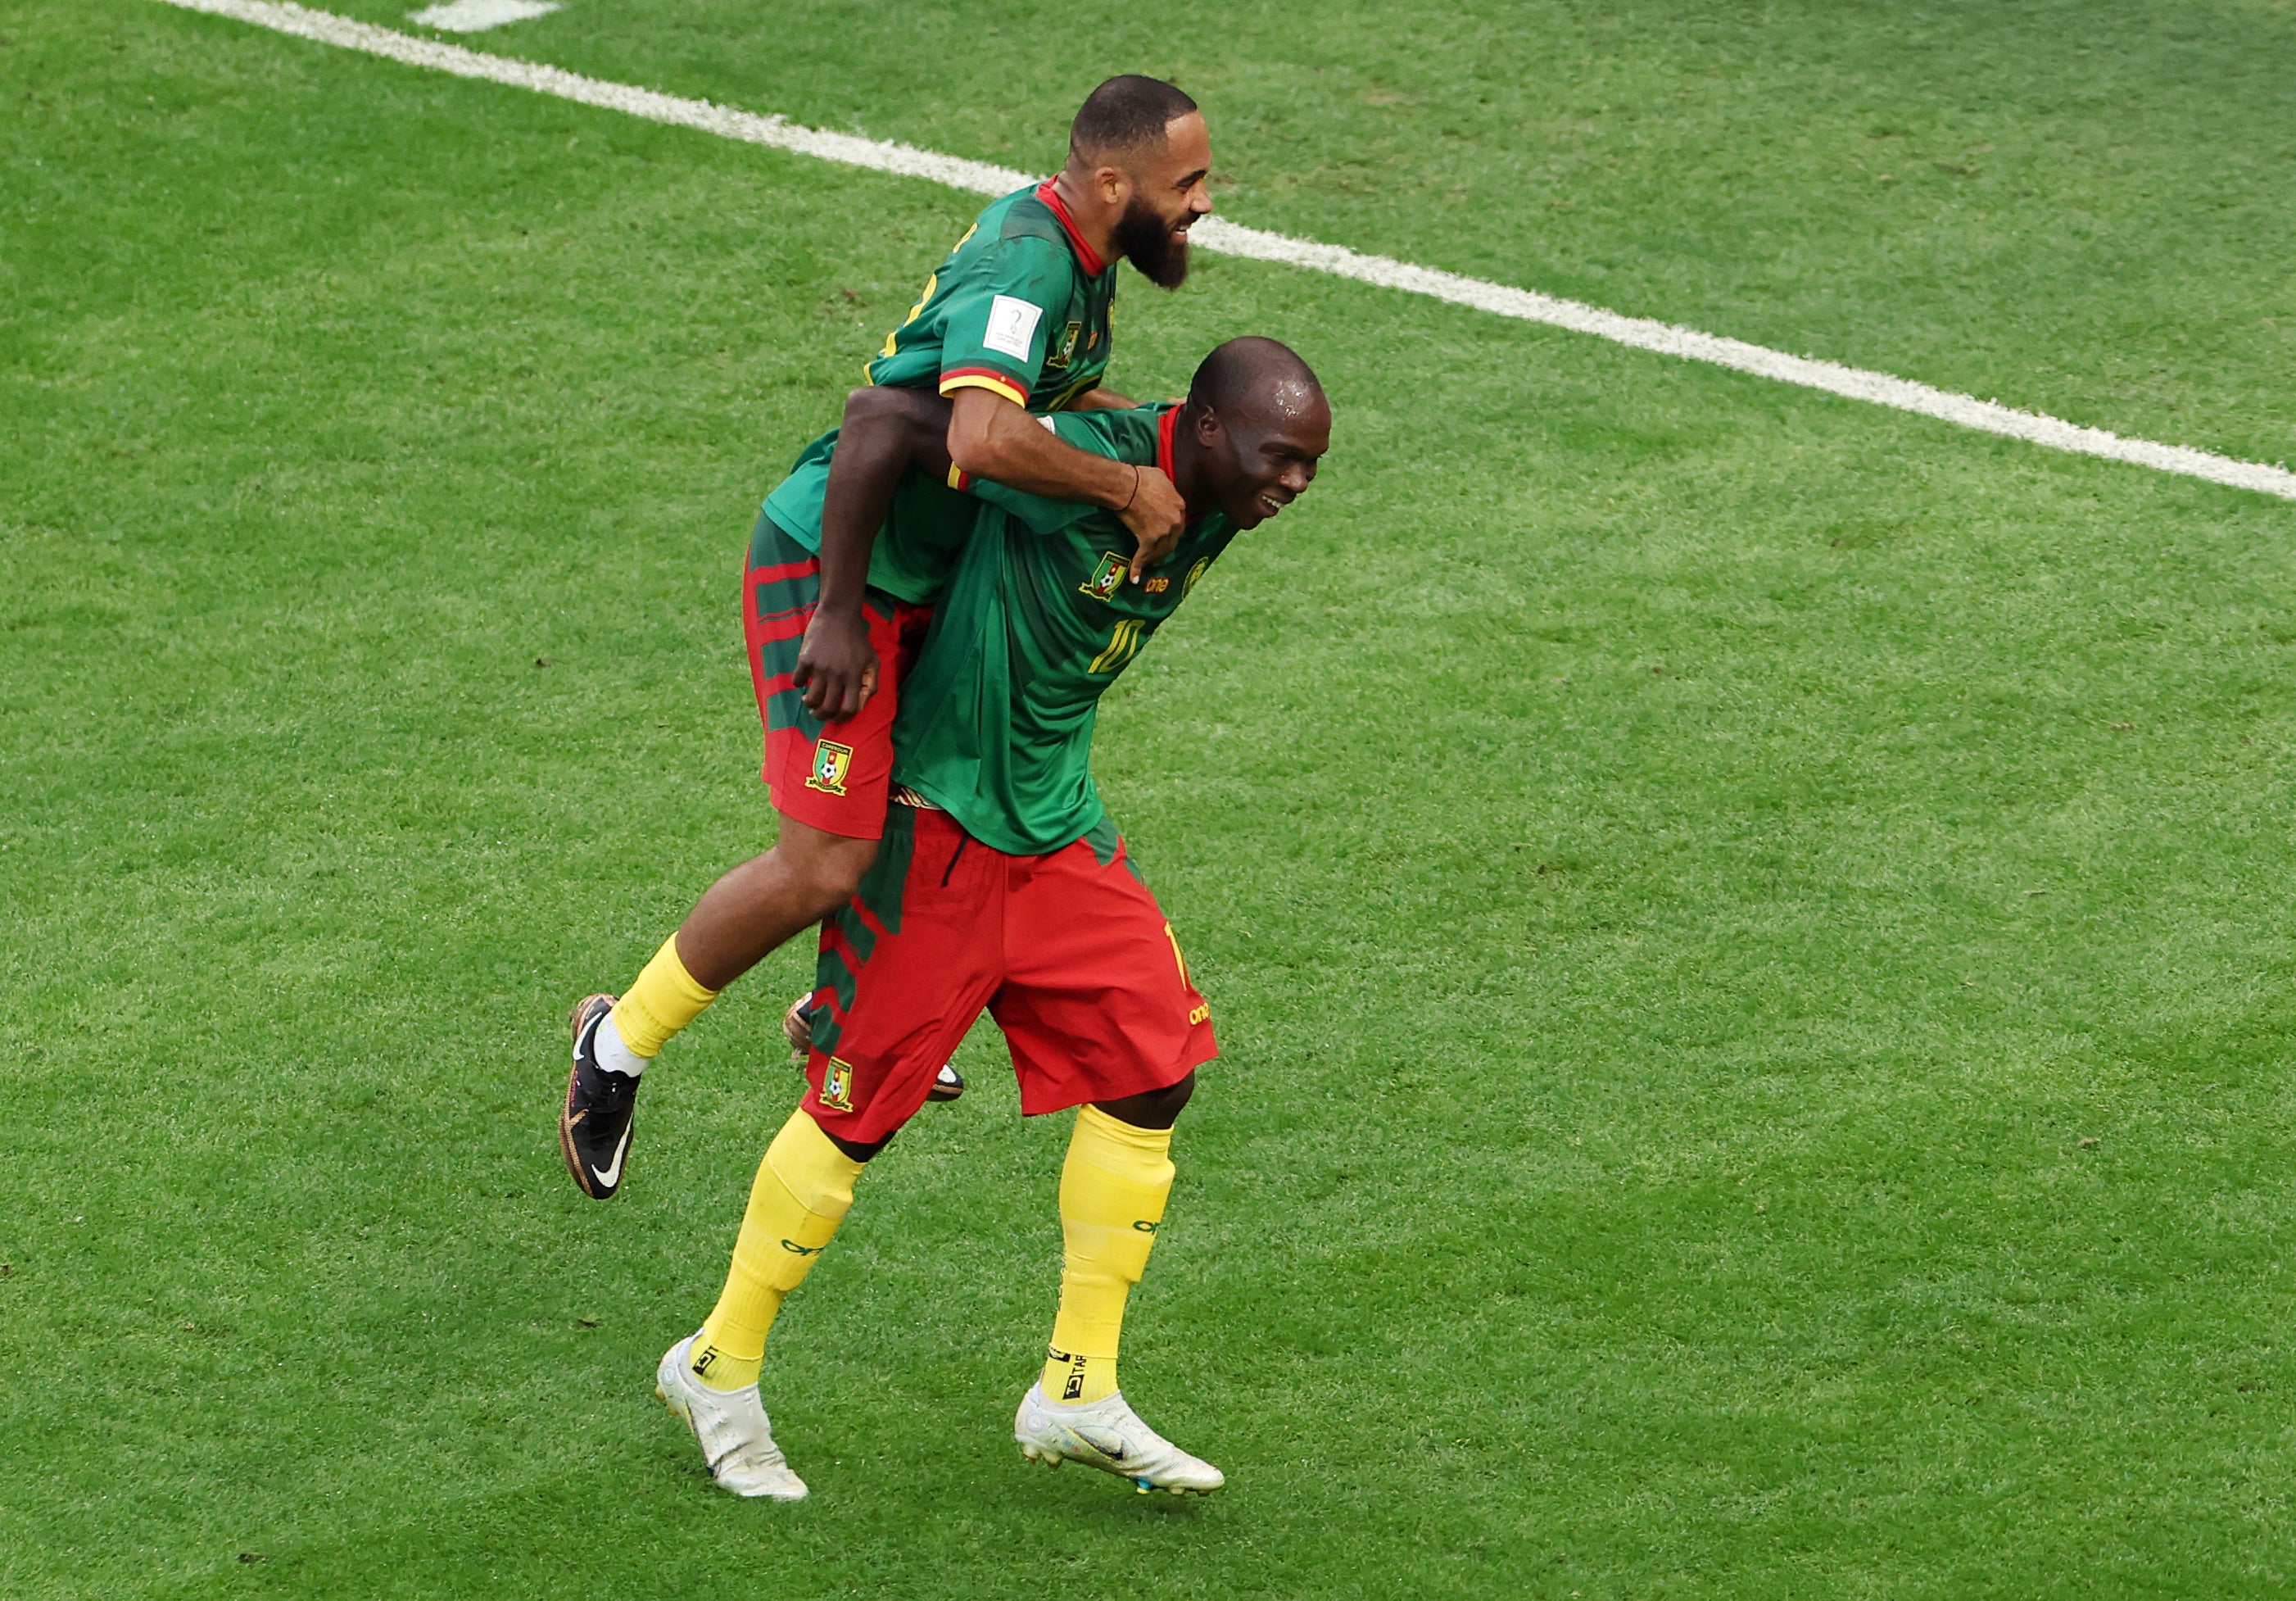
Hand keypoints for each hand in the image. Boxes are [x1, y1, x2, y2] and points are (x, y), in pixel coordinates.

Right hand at [792, 608, 879, 722]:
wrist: (839, 614)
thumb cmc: (857, 638)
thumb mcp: (872, 659)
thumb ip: (871, 683)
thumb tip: (863, 703)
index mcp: (855, 677)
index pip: (849, 708)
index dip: (842, 718)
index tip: (836, 718)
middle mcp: (838, 675)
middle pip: (828, 707)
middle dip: (822, 715)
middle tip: (818, 713)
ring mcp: (820, 667)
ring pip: (811, 698)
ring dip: (809, 704)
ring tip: (809, 701)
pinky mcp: (806, 659)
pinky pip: (797, 680)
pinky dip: (798, 684)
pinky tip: (801, 681)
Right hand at [1117, 466, 1186, 582]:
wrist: (1126, 486)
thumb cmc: (1141, 477)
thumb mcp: (1162, 477)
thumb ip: (1168, 487)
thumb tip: (1165, 487)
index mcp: (1180, 506)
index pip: (1179, 525)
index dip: (1172, 534)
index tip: (1167, 538)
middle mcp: (1176, 522)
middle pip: (1172, 541)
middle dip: (1165, 550)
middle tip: (1159, 557)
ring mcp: (1163, 533)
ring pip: (1160, 551)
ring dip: (1153, 560)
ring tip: (1149, 565)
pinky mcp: (1148, 540)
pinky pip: (1143, 557)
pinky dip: (1137, 568)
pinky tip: (1134, 578)